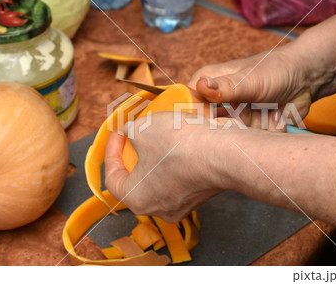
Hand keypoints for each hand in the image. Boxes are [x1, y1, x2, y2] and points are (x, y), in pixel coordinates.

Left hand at [104, 112, 225, 221]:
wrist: (224, 154)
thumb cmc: (179, 145)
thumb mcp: (142, 129)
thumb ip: (129, 131)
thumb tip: (131, 132)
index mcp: (137, 199)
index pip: (112, 177)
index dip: (111, 151)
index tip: (119, 132)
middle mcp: (159, 208)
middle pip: (137, 179)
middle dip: (135, 153)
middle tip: (138, 134)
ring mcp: (182, 204)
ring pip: (161, 177)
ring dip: (157, 155)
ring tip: (160, 133)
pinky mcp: (200, 194)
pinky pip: (181, 176)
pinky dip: (177, 159)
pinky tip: (182, 141)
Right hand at [188, 48, 312, 129]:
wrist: (307, 78)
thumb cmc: (276, 70)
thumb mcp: (250, 79)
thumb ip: (226, 86)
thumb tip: (200, 87)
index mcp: (210, 84)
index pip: (188, 104)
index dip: (191, 119)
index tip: (205, 128)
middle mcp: (218, 102)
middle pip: (206, 126)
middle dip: (224, 130)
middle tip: (244, 122)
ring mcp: (234, 116)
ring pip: (229, 136)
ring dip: (247, 131)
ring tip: (262, 117)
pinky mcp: (249, 128)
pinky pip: (248, 141)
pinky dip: (261, 135)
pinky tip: (272, 122)